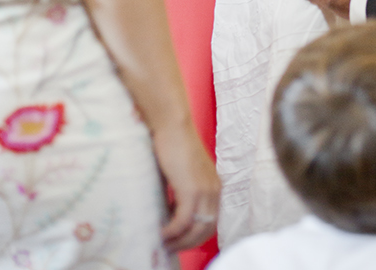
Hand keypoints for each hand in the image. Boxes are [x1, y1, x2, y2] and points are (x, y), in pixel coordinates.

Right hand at [152, 119, 219, 252]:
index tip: (179, 242)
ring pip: (197, 228)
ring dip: (180, 241)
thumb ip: (181, 194)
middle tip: (169, 249)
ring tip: (163, 244)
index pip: (212, 221)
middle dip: (188, 243)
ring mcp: (206, 190)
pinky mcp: (191, 189)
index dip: (196, 236)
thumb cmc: (173, 147)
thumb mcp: (182, 176)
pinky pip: (183, 221)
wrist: (173, 127)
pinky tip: (160, 234)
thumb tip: (170, 215)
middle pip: (207, 229)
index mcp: (215, 186)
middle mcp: (215, 189)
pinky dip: (172, 232)